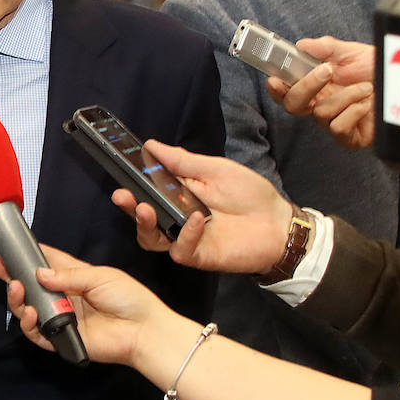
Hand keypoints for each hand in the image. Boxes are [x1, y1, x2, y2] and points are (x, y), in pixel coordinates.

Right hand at [0, 244, 171, 368]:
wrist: (144, 330)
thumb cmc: (129, 299)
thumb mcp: (100, 276)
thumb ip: (67, 275)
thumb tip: (39, 273)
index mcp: (74, 276)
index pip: (45, 263)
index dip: (26, 256)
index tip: (7, 248)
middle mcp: (64, 297)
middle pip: (30, 286)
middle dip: (10, 275)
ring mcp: (61, 318)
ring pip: (28, 309)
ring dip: (18, 299)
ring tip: (16, 289)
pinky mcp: (61, 339)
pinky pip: (37, 333)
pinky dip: (30, 323)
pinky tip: (32, 313)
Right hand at [110, 140, 292, 274]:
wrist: (279, 223)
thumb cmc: (249, 194)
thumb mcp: (215, 169)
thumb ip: (182, 161)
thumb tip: (150, 144)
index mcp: (177, 195)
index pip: (146, 190)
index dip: (131, 184)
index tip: (121, 173)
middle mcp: (176, 218)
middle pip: (143, 217)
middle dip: (129, 207)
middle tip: (122, 195)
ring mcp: (185, 239)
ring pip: (152, 238)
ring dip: (145, 224)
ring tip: (145, 209)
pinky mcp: (198, 255)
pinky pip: (181, 250)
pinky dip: (185, 234)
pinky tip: (195, 219)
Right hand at [265, 37, 375, 149]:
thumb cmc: (377, 72)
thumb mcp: (351, 53)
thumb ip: (325, 48)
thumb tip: (302, 46)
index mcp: (316, 87)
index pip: (285, 92)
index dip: (276, 89)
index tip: (276, 79)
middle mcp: (320, 106)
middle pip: (293, 105)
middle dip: (307, 86)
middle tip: (327, 71)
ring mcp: (333, 123)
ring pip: (320, 113)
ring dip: (345, 95)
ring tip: (365, 87)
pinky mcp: (348, 138)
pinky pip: (338, 127)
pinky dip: (354, 111)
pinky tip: (367, 103)